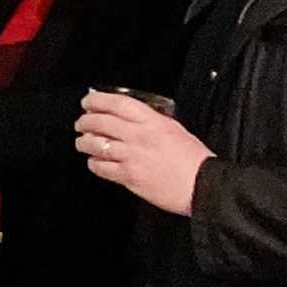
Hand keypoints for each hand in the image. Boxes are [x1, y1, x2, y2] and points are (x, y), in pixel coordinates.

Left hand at [78, 89, 212, 215]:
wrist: (204, 187)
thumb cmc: (195, 161)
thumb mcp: (175, 130)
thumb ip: (152, 121)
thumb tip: (130, 116)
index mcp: (153, 122)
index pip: (117, 103)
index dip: (97, 100)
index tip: (88, 102)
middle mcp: (139, 136)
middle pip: (100, 122)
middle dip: (84, 121)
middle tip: (81, 123)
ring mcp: (132, 156)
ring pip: (95, 144)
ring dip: (84, 142)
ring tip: (83, 142)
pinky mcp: (129, 176)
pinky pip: (101, 167)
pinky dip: (94, 163)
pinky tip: (95, 162)